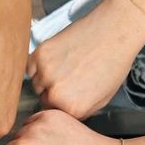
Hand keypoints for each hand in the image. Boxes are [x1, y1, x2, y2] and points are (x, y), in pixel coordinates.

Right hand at [27, 0, 144, 118]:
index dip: (62, 103)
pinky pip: (30, 67)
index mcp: (72, 109)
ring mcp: (46, 73)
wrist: (114, 31)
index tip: (69, 92)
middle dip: (53, 91)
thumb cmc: (114, 62)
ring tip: (64, 65)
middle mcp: (56, 95)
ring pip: (36, 84)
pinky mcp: (40, 54)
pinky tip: (56, 58)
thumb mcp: (103, 98)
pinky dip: (38, 64)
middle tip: (68, 77)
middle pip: (44, 100)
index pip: (56, 114)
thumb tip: (66, 113)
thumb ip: (80, 110)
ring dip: (44, 78)